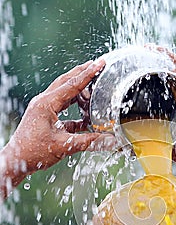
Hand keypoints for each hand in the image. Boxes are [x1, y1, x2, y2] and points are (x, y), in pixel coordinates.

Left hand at [6, 59, 115, 173]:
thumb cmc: (34, 152)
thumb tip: (110, 141)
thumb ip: (89, 142)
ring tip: (95, 86)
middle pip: (66, 81)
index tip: (100, 63)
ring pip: (65, 93)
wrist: (17, 161)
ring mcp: (44, 108)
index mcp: (46, 104)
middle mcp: (44, 102)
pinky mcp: (46, 117)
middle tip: (98, 65)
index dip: (88, 74)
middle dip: (83, 73)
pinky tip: (87, 114)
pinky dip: (76, 108)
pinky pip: (64, 107)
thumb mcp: (64, 146)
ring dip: (80, 90)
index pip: (72, 85)